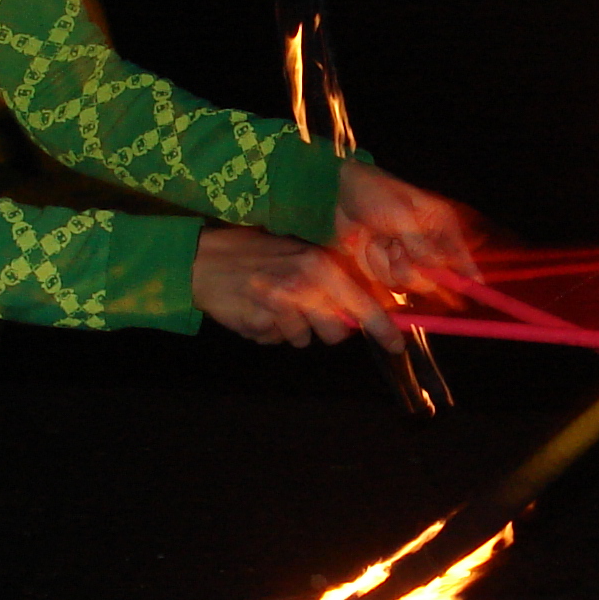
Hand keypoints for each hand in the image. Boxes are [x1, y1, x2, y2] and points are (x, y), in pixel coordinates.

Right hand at [192, 226, 396, 349]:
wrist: (201, 259)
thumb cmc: (252, 255)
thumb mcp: (295, 256)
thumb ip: (326, 280)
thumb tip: (357, 308)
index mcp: (318, 263)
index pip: (361, 301)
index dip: (382, 327)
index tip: (397, 344)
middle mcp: (305, 283)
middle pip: (335, 331)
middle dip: (323, 329)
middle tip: (301, 312)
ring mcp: (282, 304)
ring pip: (302, 338)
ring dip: (289, 329)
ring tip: (270, 305)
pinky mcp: (261, 322)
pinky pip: (275, 340)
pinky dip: (266, 331)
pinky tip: (253, 310)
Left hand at [332, 161, 478, 291]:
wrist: (341, 192)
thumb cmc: (376, 194)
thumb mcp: (402, 216)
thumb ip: (420, 246)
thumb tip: (436, 268)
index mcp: (441, 227)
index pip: (462, 259)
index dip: (469, 279)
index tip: (475, 295)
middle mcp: (427, 246)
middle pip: (431, 281)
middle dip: (409, 269)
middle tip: (396, 249)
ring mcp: (406, 258)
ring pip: (404, 284)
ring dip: (385, 264)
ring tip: (377, 238)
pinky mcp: (385, 265)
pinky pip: (383, 281)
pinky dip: (371, 263)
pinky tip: (366, 243)